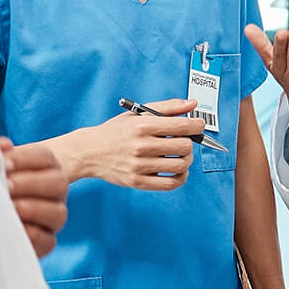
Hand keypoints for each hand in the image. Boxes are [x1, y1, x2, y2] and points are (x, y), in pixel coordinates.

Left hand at [0, 136, 67, 256]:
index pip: (45, 157)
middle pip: (59, 183)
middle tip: (5, 186)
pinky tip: (11, 228)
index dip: (24, 159)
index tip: (2, 162)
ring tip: (10, 208)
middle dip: (30, 184)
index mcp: (46, 166)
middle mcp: (56, 191)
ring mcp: (54, 217)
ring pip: (58, 213)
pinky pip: (48, 241)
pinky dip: (32, 235)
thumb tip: (2, 147)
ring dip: (33, 209)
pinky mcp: (47, 241)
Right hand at [51, 99, 203, 188]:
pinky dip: (181, 178)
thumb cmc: (116, 131)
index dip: (198, 126)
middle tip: (185, 141)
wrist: (89, 151)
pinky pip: (170, 184)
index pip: (182, 127)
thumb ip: (168, 107)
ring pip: (180, 166)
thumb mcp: (139, 113)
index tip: (198, 126)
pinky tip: (178, 171)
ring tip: (181, 155)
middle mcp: (141, 146)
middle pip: (184, 147)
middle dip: (191, 143)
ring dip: (187, 160)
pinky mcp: (138, 181)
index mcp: (143, 126)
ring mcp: (139, 165)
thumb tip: (193, 104)